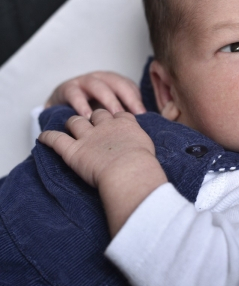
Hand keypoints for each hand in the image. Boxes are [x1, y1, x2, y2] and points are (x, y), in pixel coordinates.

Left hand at [39, 109, 166, 235]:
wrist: (129, 171)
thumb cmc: (143, 165)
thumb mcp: (149, 151)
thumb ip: (142, 147)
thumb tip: (145, 159)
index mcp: (125, 124)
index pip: (118, 114)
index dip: (115, 118)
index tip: (114, 122)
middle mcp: (106, 126)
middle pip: (97, 114)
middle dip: (94, 117)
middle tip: (92, 123)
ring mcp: (88, 137)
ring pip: (76, 122)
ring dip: (72, 123)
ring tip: (69, 126)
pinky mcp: (73, 150)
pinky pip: (56, 139)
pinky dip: (48, 137)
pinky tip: (42, 137)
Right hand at [45, 71, 145, 117]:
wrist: (61, 109)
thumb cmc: (92, 112)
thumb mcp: (109, 112)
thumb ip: (125, 117)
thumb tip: (144, 129)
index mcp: (114, 82)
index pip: (129, 86)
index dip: (136, 99)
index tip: (143, 115)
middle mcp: (101, 78)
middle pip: (117, 83)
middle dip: (125, 97)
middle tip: (132, 115)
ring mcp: (83, 81)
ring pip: (97, 86)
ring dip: (106, 99)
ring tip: (112, 116)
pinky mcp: (67, 88)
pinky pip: (75, 93)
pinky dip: (80, 104)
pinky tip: (86, 117)